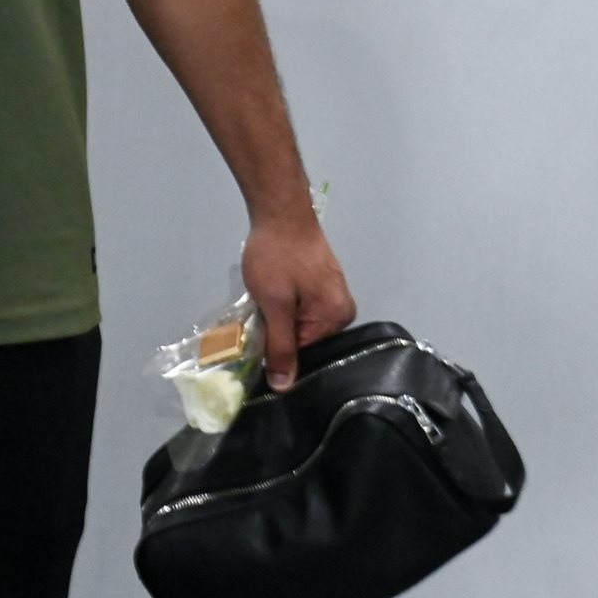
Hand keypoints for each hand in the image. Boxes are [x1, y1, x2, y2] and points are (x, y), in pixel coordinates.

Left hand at [241, 210, 355, 391]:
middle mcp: (342, 310)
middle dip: (279, 334)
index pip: (305, 354)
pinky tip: (269, 294)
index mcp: (337, 318)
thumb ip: (280, 347)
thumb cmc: (277, 256)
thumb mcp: (274, 304)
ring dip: (279, 318)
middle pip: (305, 340)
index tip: (254, 348)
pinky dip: (283, 305)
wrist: (279, 210)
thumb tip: (284, 387)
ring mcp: (332, 294)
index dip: (277, 353)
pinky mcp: (321, 282)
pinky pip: (301, 307)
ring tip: (261, 304)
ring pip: (300, 323)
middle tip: (256, 321)